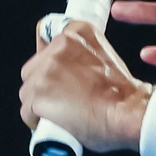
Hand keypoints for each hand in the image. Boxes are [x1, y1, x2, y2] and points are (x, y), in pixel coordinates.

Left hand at [20, 20, 152, 151]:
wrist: (129, 112)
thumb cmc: (124, 93)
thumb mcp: (108, 58)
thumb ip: (87, 55)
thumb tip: (71, 68)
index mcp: (78, 32)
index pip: (49, 43)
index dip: (52, 64)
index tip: (58, 75)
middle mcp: (59, 46)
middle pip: (34, 68)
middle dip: (43, 85)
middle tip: (63, 98)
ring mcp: (46, 70)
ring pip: (28, 91)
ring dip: (39, 104)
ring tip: (60, 113)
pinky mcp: (38, 94)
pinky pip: (27, 111)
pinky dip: (37, 120)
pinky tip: (52, 123)